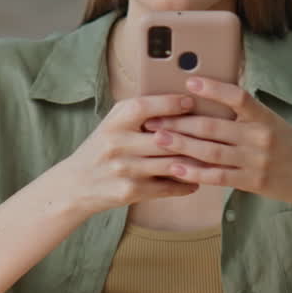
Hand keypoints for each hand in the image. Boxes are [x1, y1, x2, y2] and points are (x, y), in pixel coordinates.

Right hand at [61, 93, 208, 214]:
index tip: (190, 102)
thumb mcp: (112, 126)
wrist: (76, 184)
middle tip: (216, 133)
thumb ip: (138, 115)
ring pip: (172, 163)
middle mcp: (117, 143)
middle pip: (165, 137)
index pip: (144, 107)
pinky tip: (197, 180)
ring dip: (196, 162)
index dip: (169, 103)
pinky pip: (167, 187)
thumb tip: (179, 105)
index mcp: (114, 122)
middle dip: (193, 136)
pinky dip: (185, 184)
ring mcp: (125, 169)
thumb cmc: (101, 149)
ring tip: (214, 158)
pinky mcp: (130, 191)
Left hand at [144, 75, 291, 206]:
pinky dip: (194, 172)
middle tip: (153, 117)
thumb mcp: (270, 120)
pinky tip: (175, 167)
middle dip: (179, 121)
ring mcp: (255, 161)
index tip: (188, 82)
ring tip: (157, 138)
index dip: (213, 89)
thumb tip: (206, 93)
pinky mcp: (251, 181)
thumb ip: (242, 111)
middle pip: (212, 126)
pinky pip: (217, 176)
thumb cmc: (285, 142)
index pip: (238, 97)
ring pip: (210, 151)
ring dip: (180, 145)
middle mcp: (259, 137)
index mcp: (263, 117)